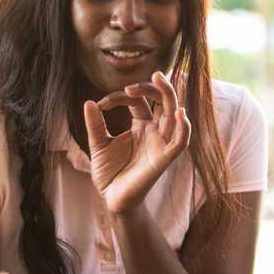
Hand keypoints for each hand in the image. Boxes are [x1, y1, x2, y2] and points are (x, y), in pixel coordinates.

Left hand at [84, 71, 190, 214]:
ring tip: (160, 79)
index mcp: (141, 126)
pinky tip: (179, 113)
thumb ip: (95, 125)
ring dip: (169, 96)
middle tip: (151, 73)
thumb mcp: (98, 145)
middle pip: (164, 102)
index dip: (120, 96)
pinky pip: (179, 142)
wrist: (112, 199)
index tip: (101, 104)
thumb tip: (89, 102)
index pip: (138, 101)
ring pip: (174, 115)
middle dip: (158, 86)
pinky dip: (183, 128)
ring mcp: (161, 144)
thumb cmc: (110, 174)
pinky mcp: (164, 159)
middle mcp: (154, 132)